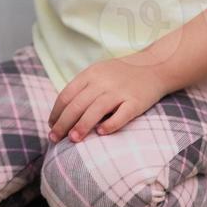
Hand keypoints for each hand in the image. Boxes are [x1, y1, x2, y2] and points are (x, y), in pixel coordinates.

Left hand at [48, 57, 170, 142]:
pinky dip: (110, 124)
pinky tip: (101, 133)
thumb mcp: (98, 73)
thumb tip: (62, 112)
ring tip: (72, 140)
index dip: (56, 112)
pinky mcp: (136, 102)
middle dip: (63, 123)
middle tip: (54, 138)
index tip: (51, 126)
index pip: (67, 95)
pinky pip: (122, 115)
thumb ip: (82, 88)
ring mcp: (120, 91)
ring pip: (96, 110)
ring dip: (82, 126)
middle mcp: (102, 82)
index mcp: (90, 74)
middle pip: (77, 104)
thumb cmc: (121, 74)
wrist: (155, 66)